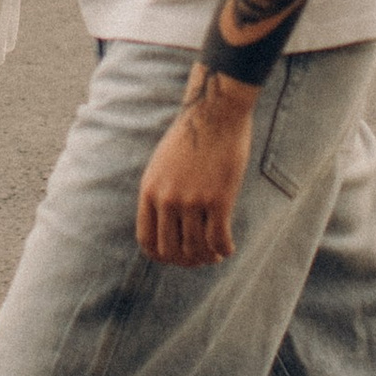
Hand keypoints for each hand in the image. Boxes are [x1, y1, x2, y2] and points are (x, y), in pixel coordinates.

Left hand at [136, 67, 257, 267]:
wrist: (214, 114)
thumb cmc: (192, 139)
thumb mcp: (162, 165)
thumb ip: (160, 193)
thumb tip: (167, 227)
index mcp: (150, 191)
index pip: (147, 241)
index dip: (162, 257)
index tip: (177, 257)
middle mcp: (167, 199)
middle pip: (172, 250)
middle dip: (187, 261)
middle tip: (202, 259)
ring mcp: (192, 200)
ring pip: (197, 248)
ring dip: (208, 257)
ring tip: (217, 254)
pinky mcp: (218, 198)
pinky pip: (219, 239)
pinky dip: (224, 249)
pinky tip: (229, 247)